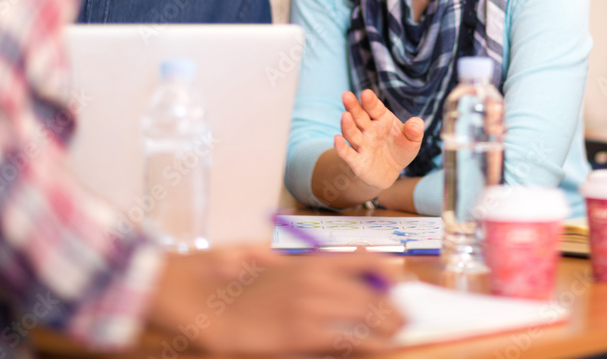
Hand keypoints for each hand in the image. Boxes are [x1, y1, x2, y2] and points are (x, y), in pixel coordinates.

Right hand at [149, 246, 404, 354]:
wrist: (205, 302)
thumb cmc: (237, 282)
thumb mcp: (276, 259)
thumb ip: (312, 264)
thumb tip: (353, 262)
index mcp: (312, 261)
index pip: (366, 260)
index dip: (389, 272)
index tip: (398, 283)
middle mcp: (318, 282)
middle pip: (374, 295)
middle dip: (393, 311)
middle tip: (400, 320)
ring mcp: (311, 310)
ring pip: (367, 320)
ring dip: (384, 330)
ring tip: (391, 336)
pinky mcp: (302, 337)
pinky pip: (347, 343)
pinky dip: (362, 346)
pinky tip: (367, 348)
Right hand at [334, 89, 423, 189]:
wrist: (390, 171)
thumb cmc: (401, 149)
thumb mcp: (412, 140)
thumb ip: (415, 130)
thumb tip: (416, 124)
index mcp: (381, 119)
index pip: (374, 108)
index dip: (370, 101)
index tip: (366, 93)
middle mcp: (368, 129)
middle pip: (359, 116)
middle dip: (353, 106)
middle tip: (346, 95)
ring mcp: (361, 145)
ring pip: (352, 133)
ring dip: (348, 125)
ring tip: (345, 115)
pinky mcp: (356, 162)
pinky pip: (348, 154)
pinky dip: (341, 148)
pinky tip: (336, 139)